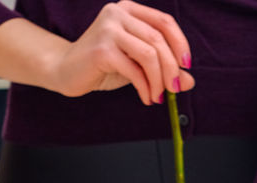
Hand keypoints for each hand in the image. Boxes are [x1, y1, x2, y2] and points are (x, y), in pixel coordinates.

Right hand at [50, 2, 194, 102]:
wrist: (67, 70)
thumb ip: (162, 68)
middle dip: (172, 69)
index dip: (180, 44)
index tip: (186, 66)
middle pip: (159, 39)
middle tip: (174, 89)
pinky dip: (145, 87)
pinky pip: (134, 70)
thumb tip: (189, 81)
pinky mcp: (102, 49)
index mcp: (129, 9)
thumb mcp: (137, 64)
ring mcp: (109, 29)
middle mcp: (119, 13)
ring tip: (157, 96)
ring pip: (149, 54)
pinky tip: (146, 97)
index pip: (164, 22)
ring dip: (159, 81)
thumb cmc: (103, 65)